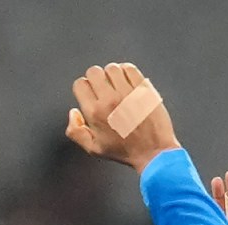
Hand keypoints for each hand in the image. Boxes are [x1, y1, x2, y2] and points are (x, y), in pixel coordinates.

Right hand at [65, 63, 180, 171]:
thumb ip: (76, 132)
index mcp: (95, 113)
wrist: (153, 152)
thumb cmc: (125, 151)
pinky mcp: (143, 89)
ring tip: (117, 86)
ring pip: (112, 68)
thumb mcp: (94, 149)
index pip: (80, 84)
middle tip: (103, 89)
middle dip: (96, 78)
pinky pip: (130, 69)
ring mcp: (127, 93)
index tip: (91, 93)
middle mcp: (109, 100)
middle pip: (94, 72)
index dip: (84, 87)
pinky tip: (128, 82)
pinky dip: (127, 71)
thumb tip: (74, 113)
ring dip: (112, 74)